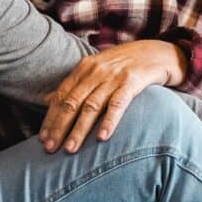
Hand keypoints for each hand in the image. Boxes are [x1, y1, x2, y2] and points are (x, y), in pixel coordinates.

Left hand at [38, 40, 187, 153]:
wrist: (158, 52)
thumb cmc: (125, 63)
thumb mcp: (96, 68)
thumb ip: (74, 84)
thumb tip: (47, 100)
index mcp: (84, 68)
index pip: (62, 96)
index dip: (50, 118)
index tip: (43, 138)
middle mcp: (95, 71)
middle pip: (72, 102)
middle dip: (59, 127)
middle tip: (50, 147)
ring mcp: (113, 77)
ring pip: (91, 107)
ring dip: (79, 129)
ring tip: (70, 149)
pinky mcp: (132, 82)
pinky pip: (118, 104)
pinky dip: (109, 121)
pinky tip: (102, 137)